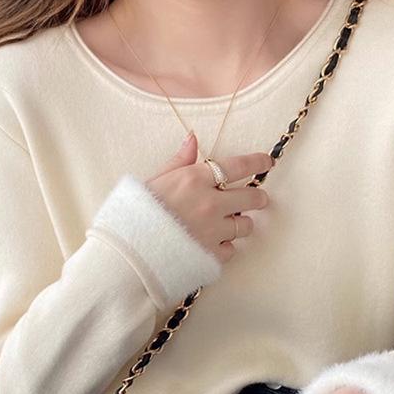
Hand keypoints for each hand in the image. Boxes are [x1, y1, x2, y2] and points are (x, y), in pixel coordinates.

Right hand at [145, 131, 271, 262]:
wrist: (126, 254)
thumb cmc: (134, 215)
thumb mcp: (153, 181)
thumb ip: (179, 161)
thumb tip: (193, 138)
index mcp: (194, 180)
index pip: (237, 166)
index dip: (257, 162)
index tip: (267, 162)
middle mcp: (209, 203)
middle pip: (252, 197)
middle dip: (258, 198)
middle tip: (257, 199)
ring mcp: (213, 231)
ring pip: (245, 226)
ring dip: (240, 224)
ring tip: (228, 225)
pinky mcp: (211, 255)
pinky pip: (231, 250)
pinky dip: (225, 247)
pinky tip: (212, 244)